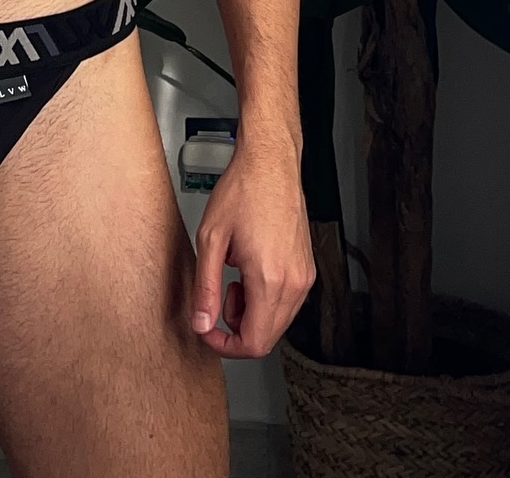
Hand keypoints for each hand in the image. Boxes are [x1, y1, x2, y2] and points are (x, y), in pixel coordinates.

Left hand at [189, 135, 314, 358]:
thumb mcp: (211, 239)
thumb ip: (205, 287)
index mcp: (270, 278)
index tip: (209, 332)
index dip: (226, 346)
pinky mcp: (307, 267)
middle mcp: (294, 282)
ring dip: (252, 314)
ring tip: (233, 279)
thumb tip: (201, 323)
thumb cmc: (244, 190)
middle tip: (218, 299)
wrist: (271, 163)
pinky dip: (266, 300)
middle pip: (268, 337)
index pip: (254, 342)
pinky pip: (288, 303)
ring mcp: (305, 275)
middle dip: (237, 329)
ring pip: (279, 322)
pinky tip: (250, 272)